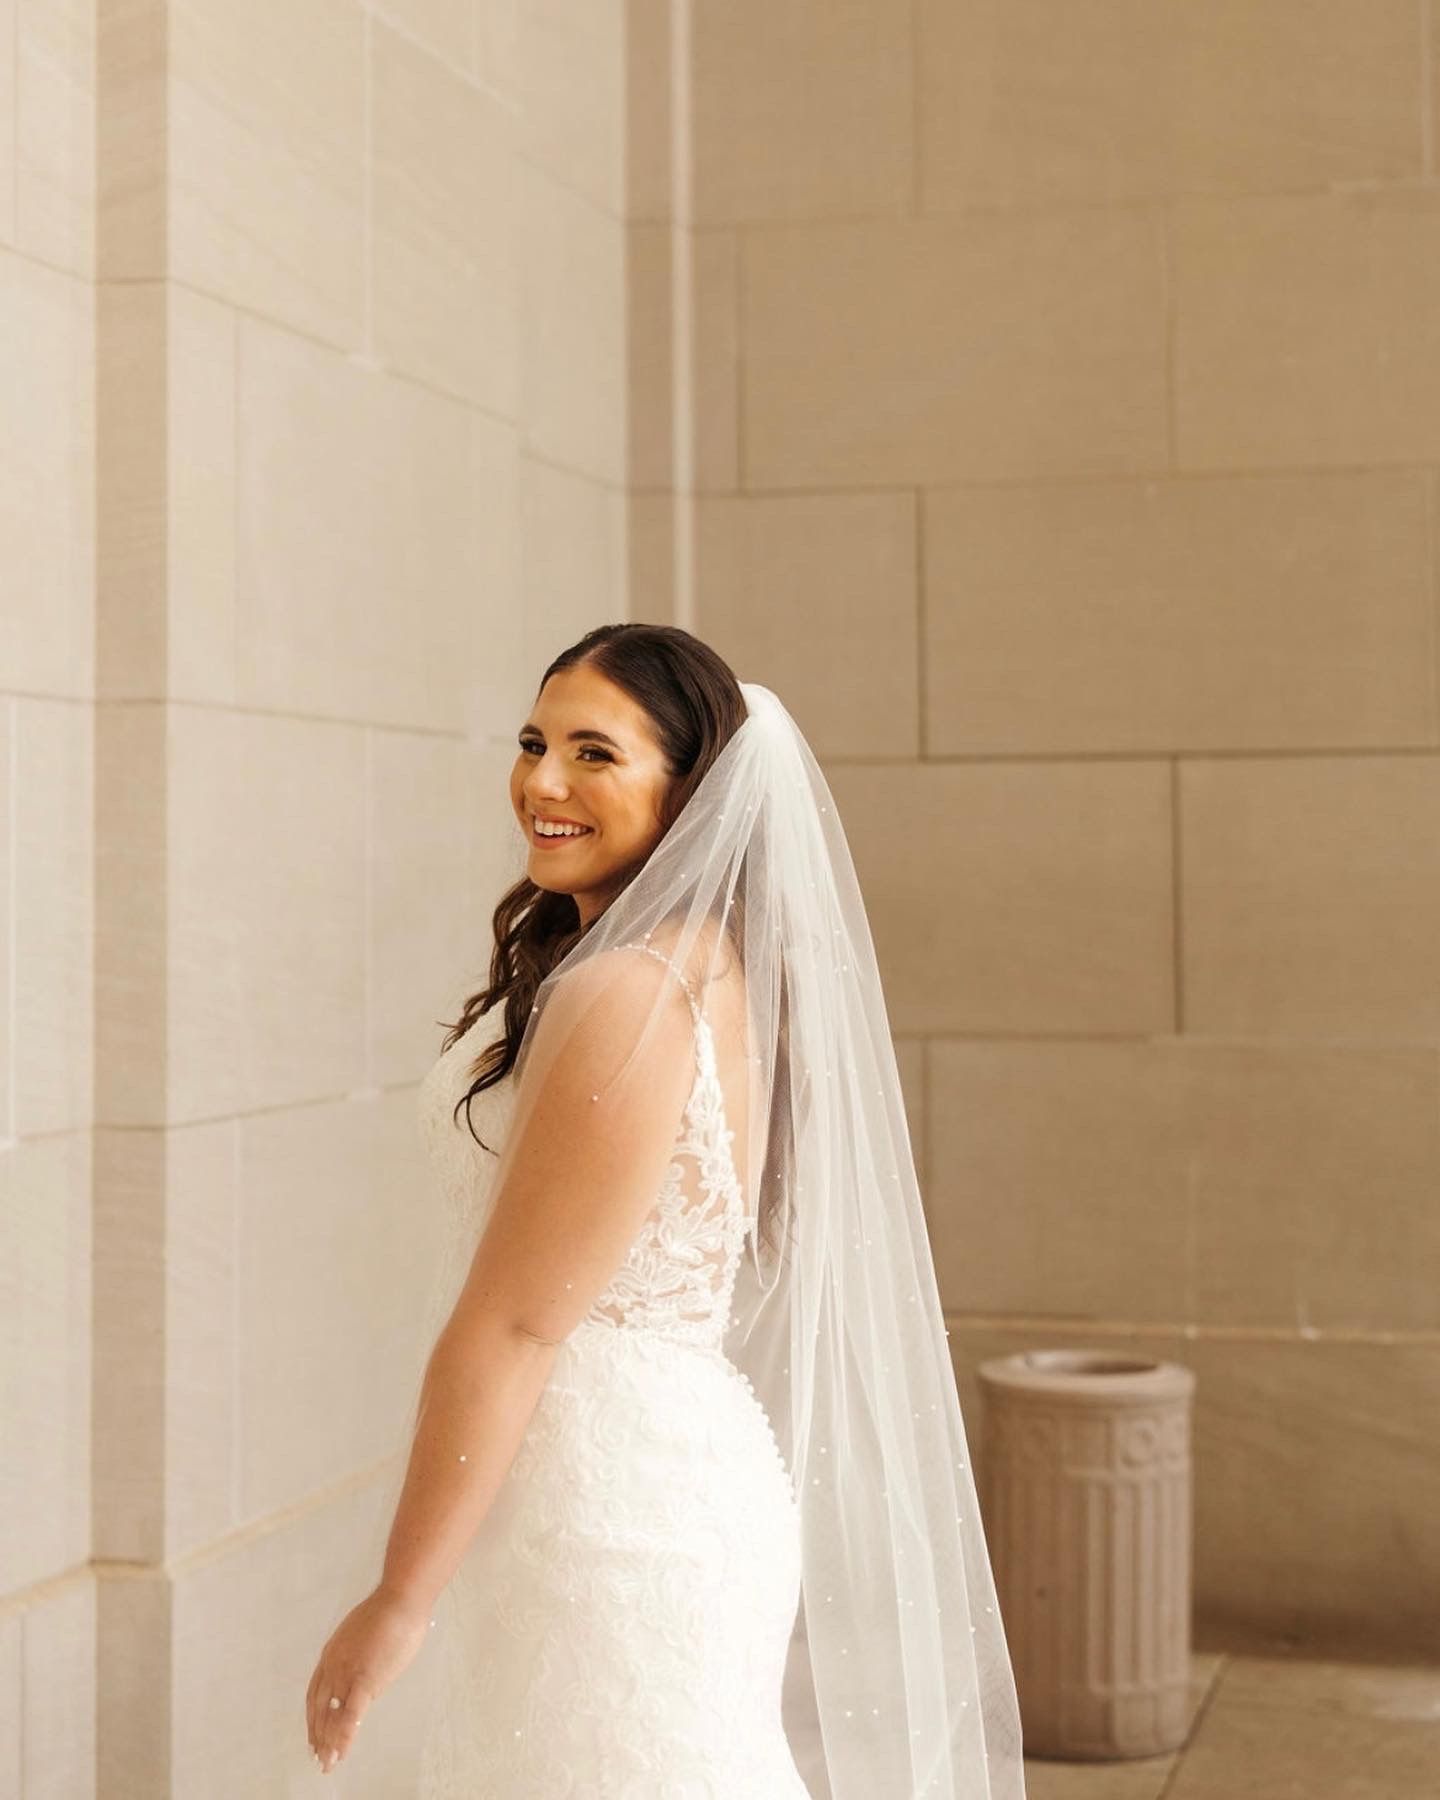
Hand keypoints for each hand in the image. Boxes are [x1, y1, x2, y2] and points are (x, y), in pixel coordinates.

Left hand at [305, 1587, 430, 1773]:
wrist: (400, 1599)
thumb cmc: (389, 1611)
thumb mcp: (363, 1633)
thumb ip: (358, 1653)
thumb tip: (366, 1665)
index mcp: (331, 1654)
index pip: (315, 1693)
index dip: (313, 1716)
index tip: (313, 1734)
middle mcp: (333, 1666)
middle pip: (319, 1708)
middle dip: (317, 1734)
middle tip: (318, 1756)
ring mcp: (347, 1673)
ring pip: (332, 1716)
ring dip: (328, 1742)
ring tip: (328, 1762)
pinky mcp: (364, 1679)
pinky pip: (350, 1715)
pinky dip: (344, 1737)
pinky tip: (342, 1752)